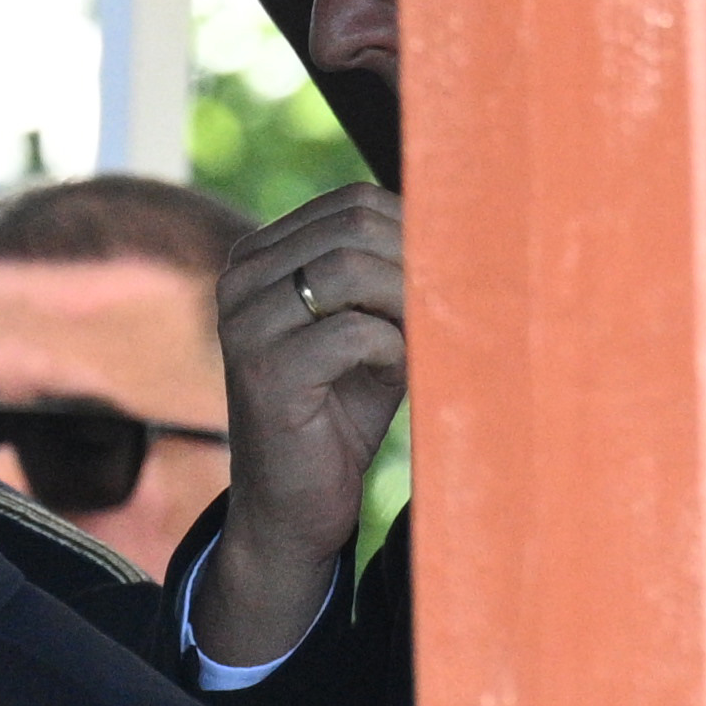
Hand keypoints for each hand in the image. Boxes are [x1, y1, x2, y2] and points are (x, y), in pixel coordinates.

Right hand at [197, 181, 406, 666]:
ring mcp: (243, 327)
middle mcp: (238, 283)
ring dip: (406, 307)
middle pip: (354, 229)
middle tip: (441, 314)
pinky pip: (355, 333)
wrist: (295, 502)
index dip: (414, 231)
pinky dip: (393, 352)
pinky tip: (390, 378)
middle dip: (415, 266)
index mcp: (256, 259)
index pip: (353, 203)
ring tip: (415, 347)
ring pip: (351, 271)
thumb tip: (467, 216)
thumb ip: (390, 271)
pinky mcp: (263, 374)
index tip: (442, 279)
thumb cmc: (342, 408)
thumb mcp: (368, 324)